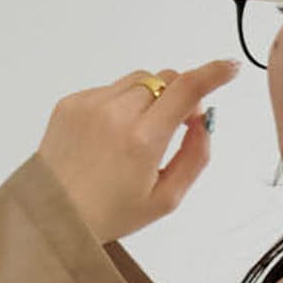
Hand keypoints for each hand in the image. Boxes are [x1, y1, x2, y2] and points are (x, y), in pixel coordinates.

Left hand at [35, 57, 241, 243]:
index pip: (187, 88)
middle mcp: (116, 114)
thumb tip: (203, 124)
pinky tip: (110, 138)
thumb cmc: (108, 213)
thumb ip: (195, 158)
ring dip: (149, 99)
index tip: (229, 68)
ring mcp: (90, 104)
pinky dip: (119, 106)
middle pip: (165, 80)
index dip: (214, 73)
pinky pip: (108, 89)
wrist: (54, 215)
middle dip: (179, 97)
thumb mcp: (165, 199)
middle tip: (175, 128)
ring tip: (136, 137)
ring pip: (138, 80)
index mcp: (143, 140)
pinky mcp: (71, 102)